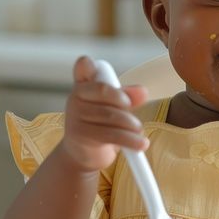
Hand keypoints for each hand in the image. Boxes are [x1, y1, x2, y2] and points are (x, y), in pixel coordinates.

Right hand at [60, 56, 148, 172]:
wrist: (83, 154)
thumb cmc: (100, 124)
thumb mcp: (115, 107)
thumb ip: (128, 96)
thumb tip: (143, 92)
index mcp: (84, 86)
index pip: (82, 68)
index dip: (87, 64)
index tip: (92, 64)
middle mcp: (75, 97)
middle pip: (104, 91)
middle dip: (125, 104)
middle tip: (135, 116)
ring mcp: (75, 116)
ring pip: (110, 115)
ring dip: (131, 125)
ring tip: (139, 131)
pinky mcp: (80, 135)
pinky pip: (110, 134)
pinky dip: (130, 140)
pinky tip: (141, 143)